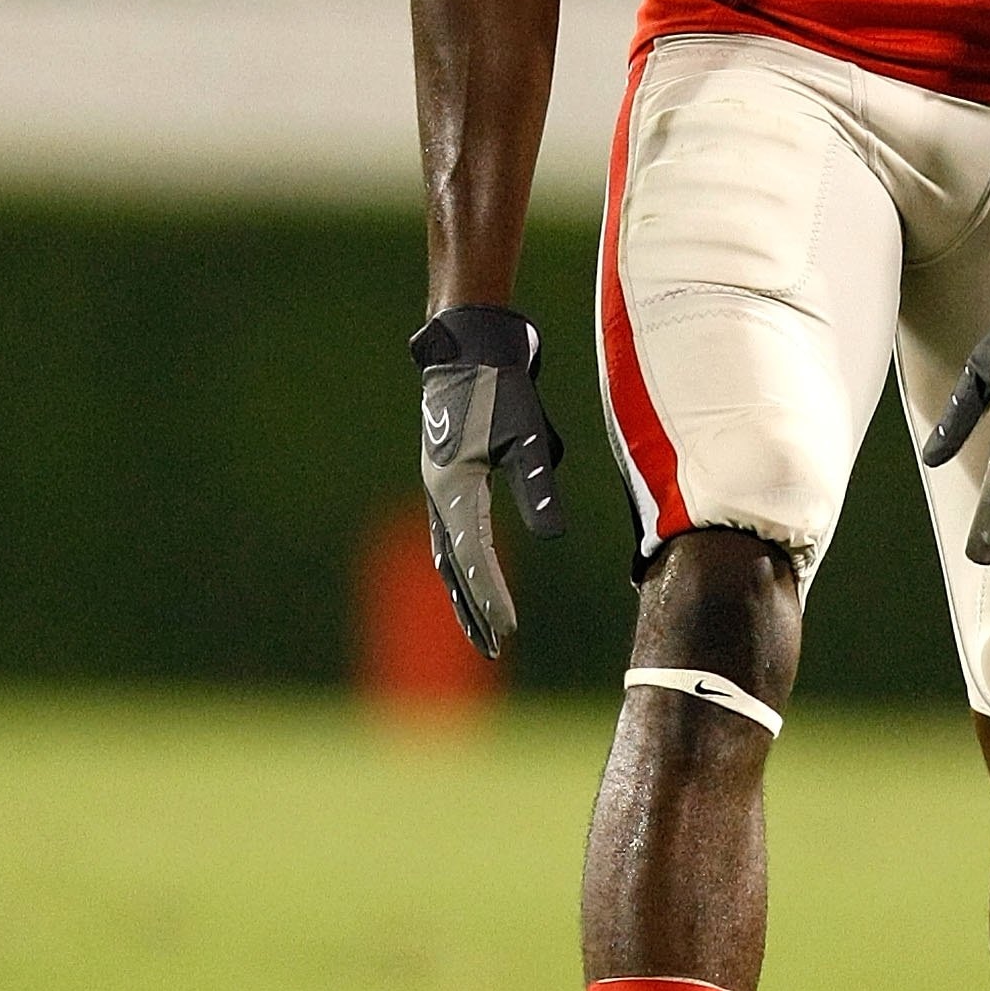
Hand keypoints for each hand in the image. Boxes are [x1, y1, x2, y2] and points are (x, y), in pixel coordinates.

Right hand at [411, 305, 566, 656]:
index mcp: (453, 488)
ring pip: (447, 552)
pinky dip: (459, 561)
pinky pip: (450, 532)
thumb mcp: (528, 435)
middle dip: (472, 608)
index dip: (491, 597)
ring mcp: (438, 483)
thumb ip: (537, 486)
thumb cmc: (500, 385)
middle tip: (492, 648)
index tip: (507, 632)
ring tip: (479, 625)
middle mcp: (439, 492)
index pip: (473, 558)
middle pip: (453, 565)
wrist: (468, 342)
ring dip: (463, 590)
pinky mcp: (447, 473)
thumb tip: (551, 534)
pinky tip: (468, 572)